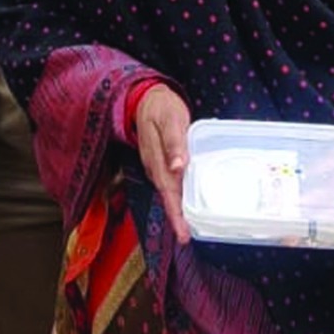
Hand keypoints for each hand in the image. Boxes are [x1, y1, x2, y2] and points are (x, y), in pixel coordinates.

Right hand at [135, 84, 191, 242]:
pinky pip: (167, 183)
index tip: (182, 231)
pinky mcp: (159, 163)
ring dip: (175, 209)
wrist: (146, 97)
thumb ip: (174, 141)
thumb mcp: (170, 118)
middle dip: (175, 217)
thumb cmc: (162, 107)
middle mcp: (153, 165)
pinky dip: (176, 195)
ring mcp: (154, 165)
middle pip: (166, 195)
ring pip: (166, 191)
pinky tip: (186, 202)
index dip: (174, 211)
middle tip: (186, 237)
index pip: (167, 189)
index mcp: (156, 157)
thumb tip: (177, 167)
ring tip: (187, 228)